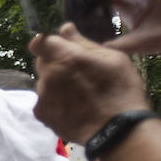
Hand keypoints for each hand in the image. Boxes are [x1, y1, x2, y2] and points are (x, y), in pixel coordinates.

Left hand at [30, 24, 150, 143]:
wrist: (116, 131)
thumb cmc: (121, 91)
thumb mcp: (112, 58)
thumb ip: (83, 42)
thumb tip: (65, 29)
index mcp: (65, 57)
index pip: (39, 42)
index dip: (48, 43)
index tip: (59, 48)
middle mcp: (48, 75)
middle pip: (42, 61)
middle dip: (56, 62)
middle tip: (79, 73)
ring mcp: (42, 96)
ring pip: (44, 82)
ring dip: (55, 83)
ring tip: (80, 94)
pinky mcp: (41, 114)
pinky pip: (44, 100)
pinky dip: (54, 101)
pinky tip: (73, 107)